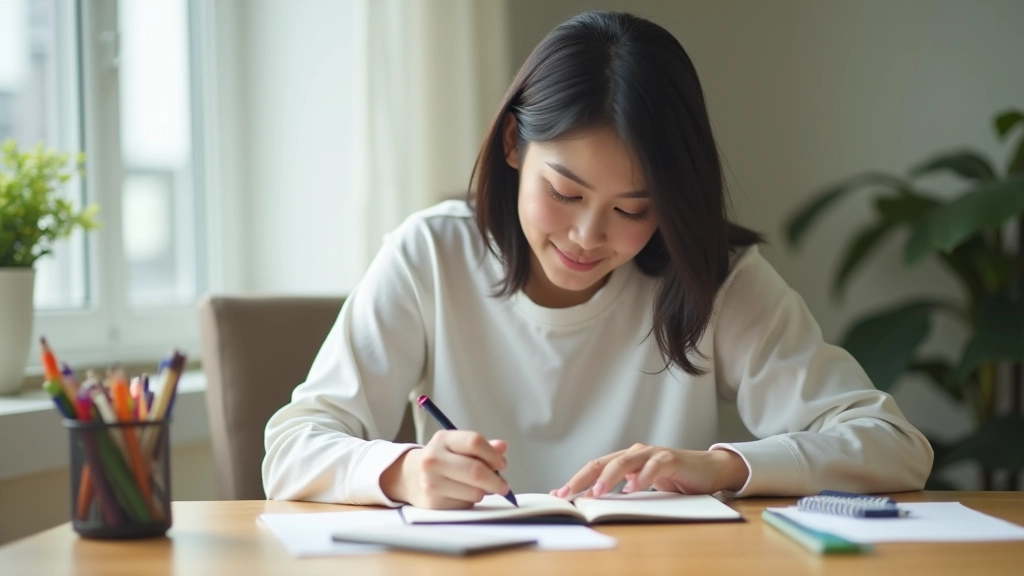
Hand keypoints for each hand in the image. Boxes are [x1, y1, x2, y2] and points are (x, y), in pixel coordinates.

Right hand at [379, 430, 509, 508]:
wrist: (410, 476)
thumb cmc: (443, 460)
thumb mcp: (459, 447)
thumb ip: (482, 447)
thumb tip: (502, 447)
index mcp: (443, 439)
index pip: (474, 442)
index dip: (493, 455)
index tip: (501, 464)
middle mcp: (434, 459)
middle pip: (476, 471)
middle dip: (496, 481)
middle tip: (503, 486)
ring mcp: (431, 482)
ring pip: (474, 491)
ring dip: (483, 492)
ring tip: (478, 488)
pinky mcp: (433, 502)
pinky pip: (465, 504)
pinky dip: (471, 501)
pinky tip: (463, 495)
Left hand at [553, 444, 748, 497]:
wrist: (708, 470)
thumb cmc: (674, 479)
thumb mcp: (643, 486)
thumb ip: (622, 489)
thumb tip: (594, 500)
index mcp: (626, 459)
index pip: (595, 467)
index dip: (576, 479)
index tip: (559, 494)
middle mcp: (636, 453)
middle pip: (603, 462)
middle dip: (582, 478)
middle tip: (568, 493)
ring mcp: (653, 454)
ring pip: (624, 461)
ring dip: (609, 477)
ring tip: (597, 492)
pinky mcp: (671, 459)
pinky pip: (654, 467)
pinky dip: (643, 477)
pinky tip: (634, 488)